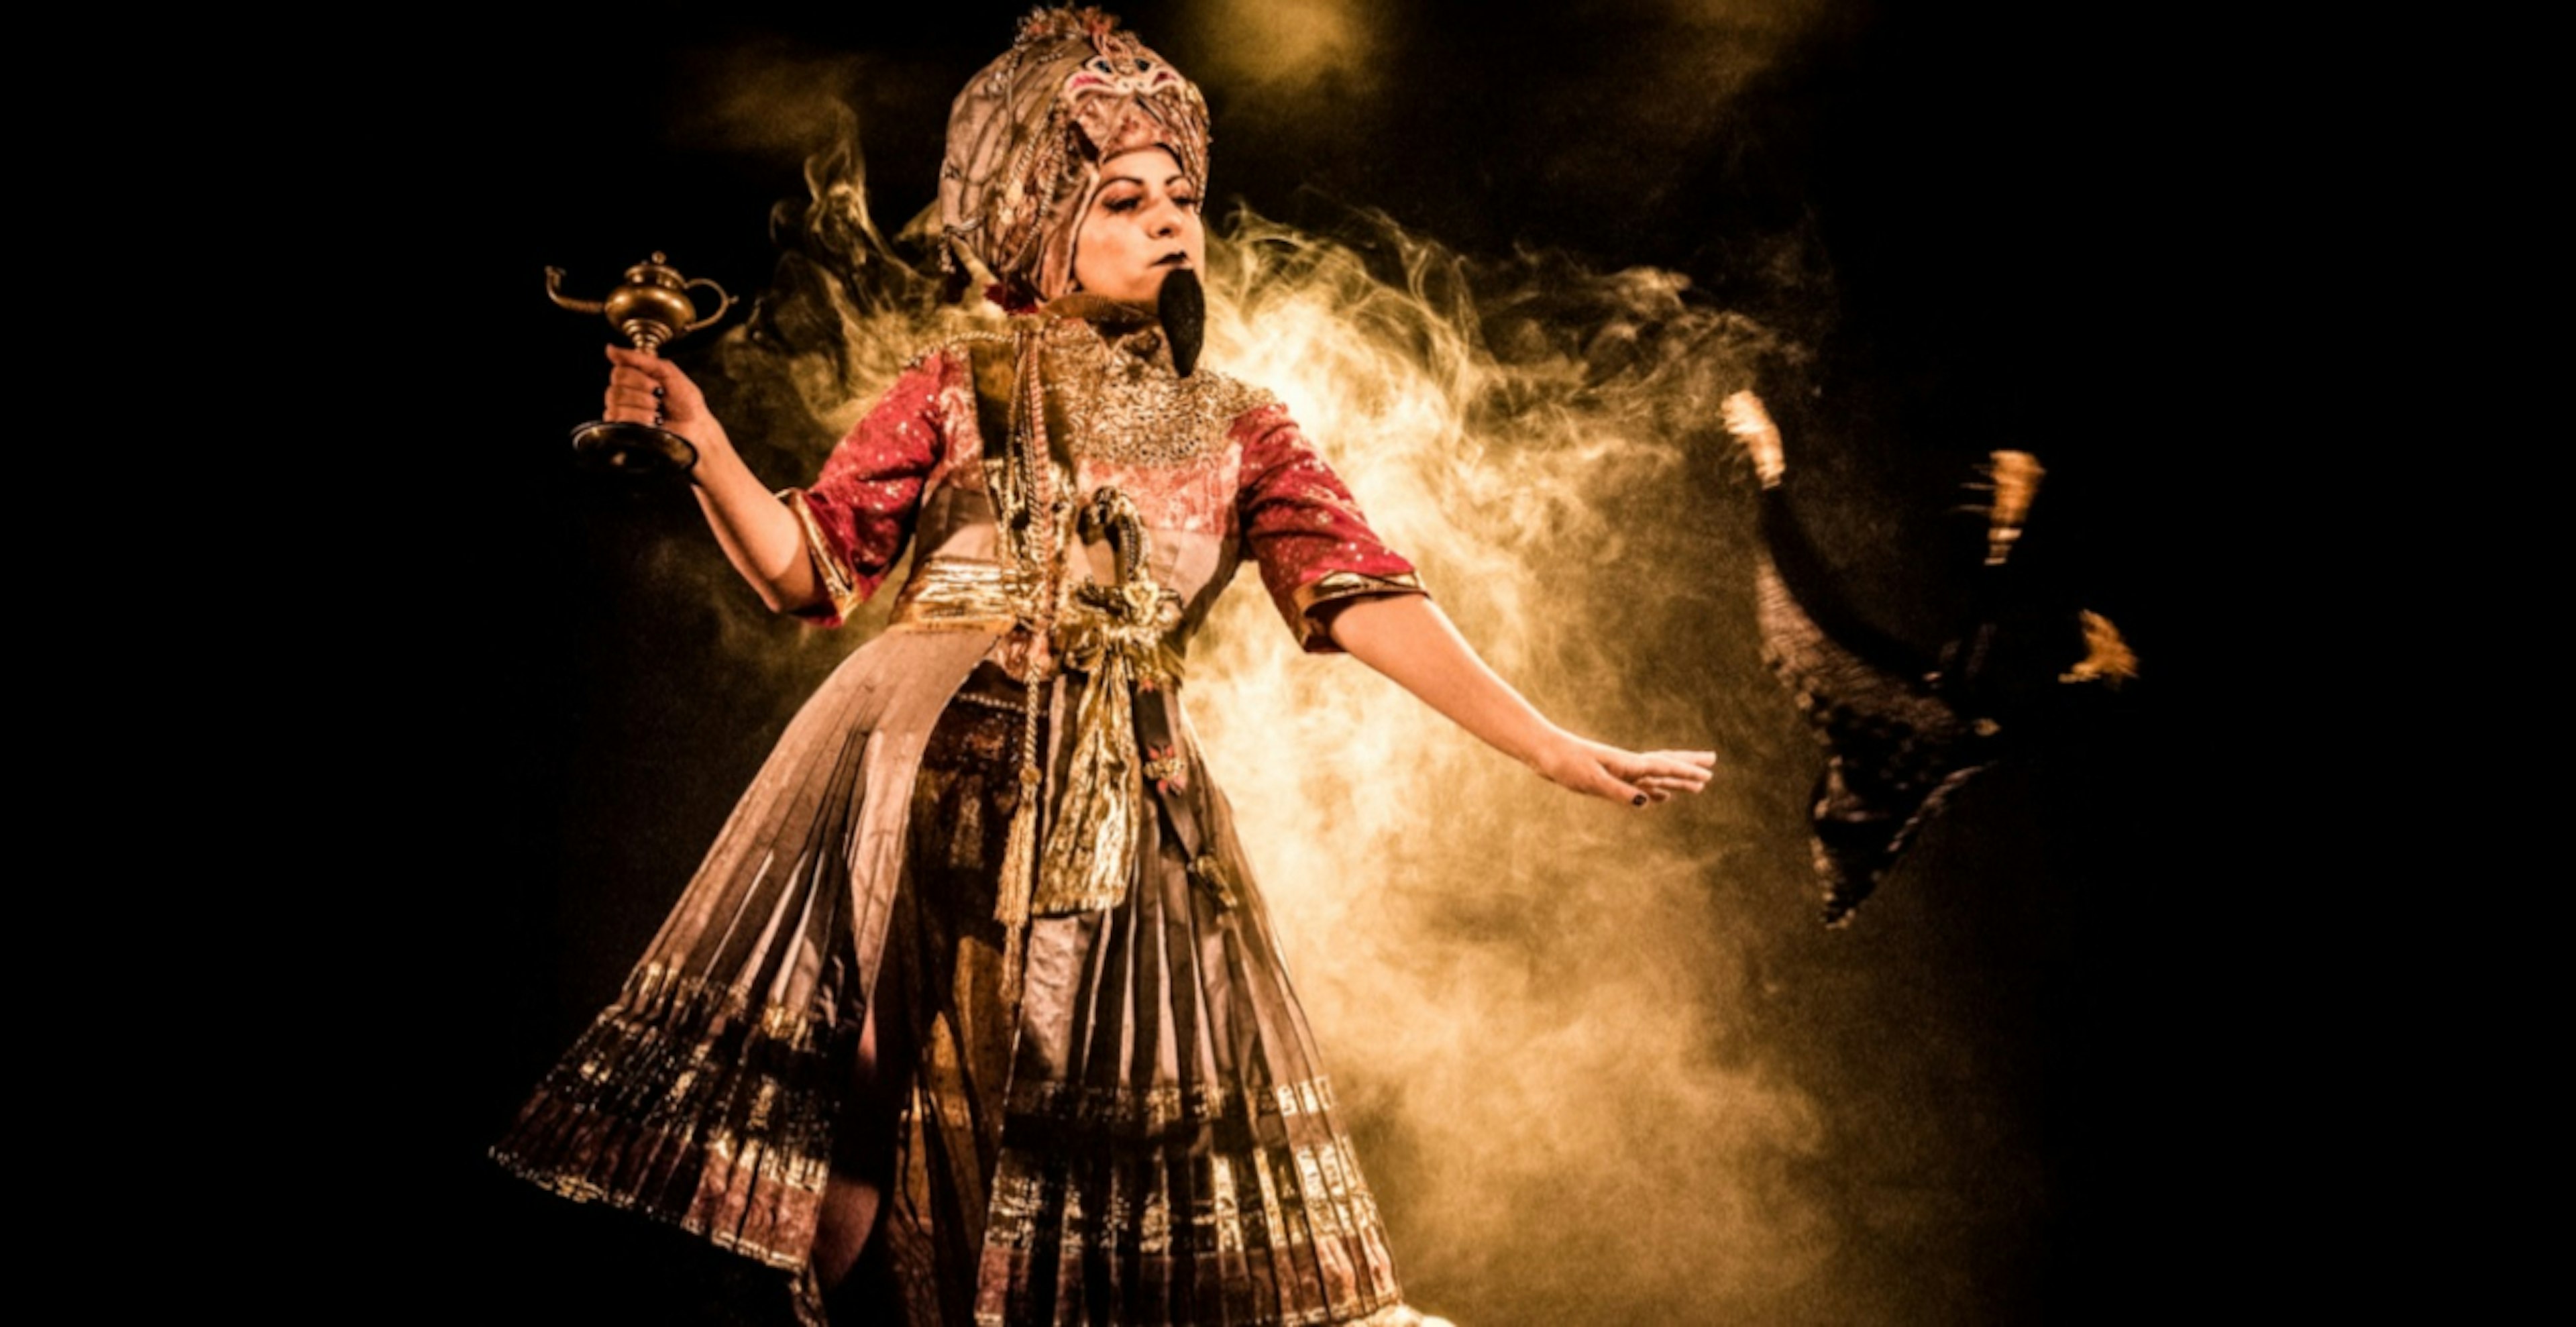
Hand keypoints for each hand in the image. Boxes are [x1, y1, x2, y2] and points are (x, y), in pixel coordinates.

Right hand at [604, 345, 732, 466]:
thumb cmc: (686, 401)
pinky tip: (652, 421)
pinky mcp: (622, 429)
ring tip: (657, 411)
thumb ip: (639, 358)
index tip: (657, 383)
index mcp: (634, 378)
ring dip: (642, 404)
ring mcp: (622, 412)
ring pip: (615, 400)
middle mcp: (624, 394)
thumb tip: (610, 349)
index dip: (637, 376)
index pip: (618, 370)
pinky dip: (638, 417)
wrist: (695, 427)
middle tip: (659, 397)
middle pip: (615, 384)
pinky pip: (616, 416)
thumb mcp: (667, 371)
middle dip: (642, 390)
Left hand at [1532, 735, 1716, 806]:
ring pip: (1655, 775)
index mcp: (1627, 764)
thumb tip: (1648, 802)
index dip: (1686, 772)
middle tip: (1712, 765)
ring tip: (1696, 785)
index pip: (1663, 767)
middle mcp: (1628, 765)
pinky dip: (1654, 790)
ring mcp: (1619, 771)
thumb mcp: (1591, 780)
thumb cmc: (1565, 763)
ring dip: (1676, 779)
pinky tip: (1658, 798)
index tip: (1708, 775)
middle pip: (1665, 764)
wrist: (1543, 752)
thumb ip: (1619, 791)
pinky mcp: (1608, 777)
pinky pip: (1640, 785)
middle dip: (1689, 766)